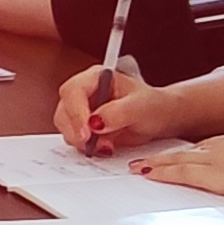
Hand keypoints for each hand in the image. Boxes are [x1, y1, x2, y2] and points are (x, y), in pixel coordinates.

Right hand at [58, 66, 194, 157]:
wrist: (159, 118)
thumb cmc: (153, 106)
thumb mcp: (141, 107)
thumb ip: (118, 112)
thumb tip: (95, 122)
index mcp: (97, 77)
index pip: (73, 91)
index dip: (75, 112)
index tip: (87, 132)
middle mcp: (85, 91)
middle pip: (64, 110)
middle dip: (75, 130)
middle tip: (92, 144)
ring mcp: (82, 109)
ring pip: (65, 126)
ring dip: (81, 140)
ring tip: (106, 144)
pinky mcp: (83, 126)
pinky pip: (74, 138)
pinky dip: (86, 147)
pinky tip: (104, 146)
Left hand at [127, 132, 223, 209]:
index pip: (208, 145)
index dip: (190, 152)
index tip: (177, 154)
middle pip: (189, 150)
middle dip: (166, 154)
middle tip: (147, 158)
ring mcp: (219, 159)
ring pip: (179, 159)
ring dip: (157, 163)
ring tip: (138, 167)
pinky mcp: (216, 175)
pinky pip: (181, 172)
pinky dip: (162, 173)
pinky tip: (149, 174)